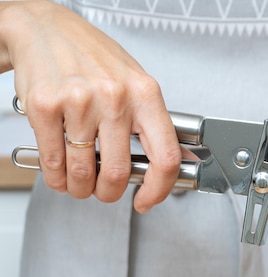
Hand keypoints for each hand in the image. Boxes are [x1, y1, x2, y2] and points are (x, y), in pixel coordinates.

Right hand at [2, 0, 180, 210]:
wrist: (45, 27)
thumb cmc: (92, 58)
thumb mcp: (133, 83)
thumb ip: (146, 125)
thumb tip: (156, 170)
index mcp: (145, 94)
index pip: (165, 157)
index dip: (157, 190)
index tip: (146, 200)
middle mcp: (114, 97)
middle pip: (117, 174)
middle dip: (108, 193)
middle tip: (103, 191)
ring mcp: (79, 101)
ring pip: (83, 173)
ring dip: (80, 188)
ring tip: (79, 182)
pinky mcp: (45, 106)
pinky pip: (54, 162)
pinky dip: (56, 178)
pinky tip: (60, 173)